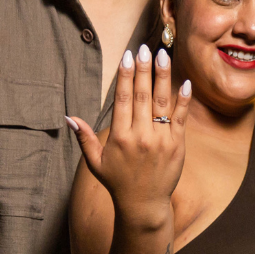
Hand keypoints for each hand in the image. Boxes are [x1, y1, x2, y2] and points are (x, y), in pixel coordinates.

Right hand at [67, 45, 190, 226]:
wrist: (144, 205)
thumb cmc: (118, 182)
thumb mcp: (95, 162)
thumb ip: (84, 138)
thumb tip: (69, 117)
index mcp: (119, 137)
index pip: (122, 100)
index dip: (125, 76)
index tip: (127, 57)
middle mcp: (140, 136)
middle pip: (141, 96)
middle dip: (143, 70)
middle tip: (144, 48)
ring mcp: (161, 140)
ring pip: (162, 103)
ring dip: (162, 78)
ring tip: (163, 56)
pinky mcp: (177, 145)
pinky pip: (181, 118)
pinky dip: (183, 100)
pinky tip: (185, 82)